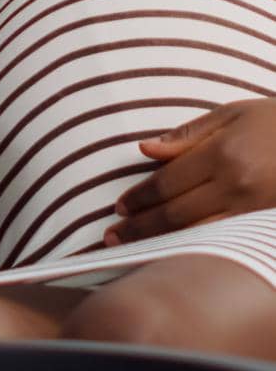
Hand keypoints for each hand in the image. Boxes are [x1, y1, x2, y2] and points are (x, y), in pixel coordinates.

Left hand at [104, 99, 275, 245]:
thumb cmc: (275, 121)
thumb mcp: (231, 115)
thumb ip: (187, 135)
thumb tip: (145, 149)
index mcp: (224, 154)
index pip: (168, 183)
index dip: (140, 197)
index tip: (119, 207)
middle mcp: (237, 187)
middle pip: (176, 214)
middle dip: (140, 227)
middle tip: (112, 237)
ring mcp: (253, 212)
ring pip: (197, 235)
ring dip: (161, 244)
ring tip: (131, 252)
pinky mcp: (264, 226)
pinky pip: (222, 242)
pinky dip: (194, 250)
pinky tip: (174, 255)